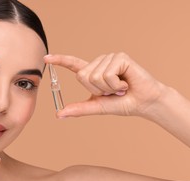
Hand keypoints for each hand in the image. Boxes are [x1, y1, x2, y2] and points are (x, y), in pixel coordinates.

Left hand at [44, 52, 166, 117]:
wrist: (144, 103)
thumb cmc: (122, 104)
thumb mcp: (97, 107)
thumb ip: (78, 109)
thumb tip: (58, 114)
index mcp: (93, 72)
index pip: (73, 65)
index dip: (59, 61)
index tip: (45, 58)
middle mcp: (100, 63)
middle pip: (82, 76)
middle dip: (96, 89)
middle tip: (112, 91)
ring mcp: (109, 58)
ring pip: (94, 76)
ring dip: (108, 88)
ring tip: (120, 87)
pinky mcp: (120, 57)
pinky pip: (107, 74)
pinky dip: (115, 84)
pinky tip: (126, 83)